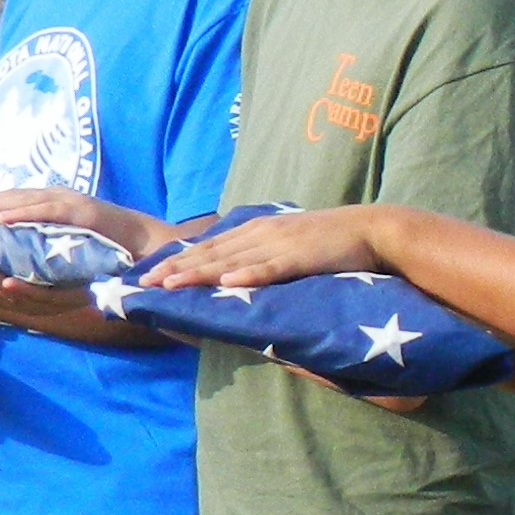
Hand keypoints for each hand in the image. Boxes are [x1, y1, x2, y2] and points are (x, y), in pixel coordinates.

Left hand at [0, 187, 160, 254]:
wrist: (146, 243)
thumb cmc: (109, 245)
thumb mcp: (70, 238)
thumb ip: (47, 237)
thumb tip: (20, 246)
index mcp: (54, 203)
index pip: (12, 200)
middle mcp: (59, 197)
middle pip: (11, 197)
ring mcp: (71, 202)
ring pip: (24, 201)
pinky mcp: (82, 212)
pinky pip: (47, 212)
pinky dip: (23, 214)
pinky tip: (1, 220)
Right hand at [0, 254, 57, 328]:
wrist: (100, 295)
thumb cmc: (57, 281)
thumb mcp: (25, 274)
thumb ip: (4, 261)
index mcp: (8, 296)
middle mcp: (19, 303)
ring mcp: (39, 304)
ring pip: (5, 295)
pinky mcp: (61, 302)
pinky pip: (36, 297)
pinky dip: (20, 291)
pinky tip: (9, 282)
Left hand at [143, 208, 386, 290]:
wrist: (371, 229)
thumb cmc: (330, 240)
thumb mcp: (288, 241)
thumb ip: (261, 254)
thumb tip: (234, 271)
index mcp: (257, 229)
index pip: (209, 246)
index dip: (177, 260)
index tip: (149, 273)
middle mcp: (261, 233)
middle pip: (211, 253)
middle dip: (175, 268)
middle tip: (144, 283)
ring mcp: (280, 245)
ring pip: (231, 261)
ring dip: (199, 273)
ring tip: (171, 285)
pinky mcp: (301, 257)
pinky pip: (271, 268)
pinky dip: (249, 275)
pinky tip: (229, 283)